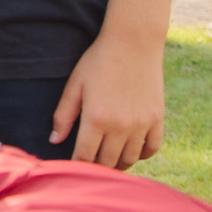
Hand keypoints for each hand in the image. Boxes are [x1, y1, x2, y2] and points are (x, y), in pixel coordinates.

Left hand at [52, 30, 164, 169]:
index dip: (76, 166)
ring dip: (117, 164)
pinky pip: (151, 149)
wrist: (133, 43)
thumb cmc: (98, 62)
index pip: (84, 157)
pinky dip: (141, 154)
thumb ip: (64, 115)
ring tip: (108, 160)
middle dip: (96, 168)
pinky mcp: (157, 119)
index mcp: (96, 119)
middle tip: (89, 166)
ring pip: (129, 159)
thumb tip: (54, 141)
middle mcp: (120, 126)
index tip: (72, 167)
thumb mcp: (75, 85)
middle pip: (107, 163)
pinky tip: (130, 149)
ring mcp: (141, 124)